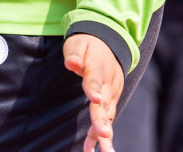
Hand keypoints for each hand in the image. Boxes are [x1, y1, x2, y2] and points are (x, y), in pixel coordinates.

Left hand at [64, 34, 123, 151]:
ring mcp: (111, 94)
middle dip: (103, 121)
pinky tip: (91, 149)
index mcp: (98, 68)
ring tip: (106, 151)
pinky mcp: (110, 102)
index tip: (95, 100)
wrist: (109, 44)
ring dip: (106, 134)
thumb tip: (71, 64)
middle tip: (104, 135)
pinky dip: (98, 135)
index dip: (94, 89)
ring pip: (108, 116)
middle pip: (104, 104)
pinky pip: (105, 119)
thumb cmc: (88, 44)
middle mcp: (108, 84)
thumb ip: (75, 54)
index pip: (95, 79)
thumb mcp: (78, 43)